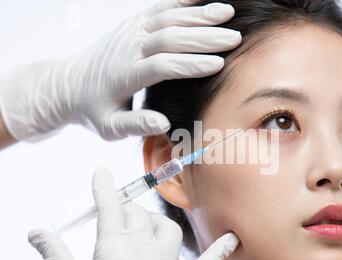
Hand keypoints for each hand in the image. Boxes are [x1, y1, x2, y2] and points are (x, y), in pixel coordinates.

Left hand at [0, 0, 240, 141]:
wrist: (70, 83)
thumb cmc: (95, 109)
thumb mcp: (109, 127)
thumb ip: (135, 125)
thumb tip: (163, 124)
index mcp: (125, 77)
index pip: (162, 66)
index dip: (190, 64)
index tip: (219, 64)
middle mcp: (129, 50)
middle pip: (169, 38)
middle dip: (204, 37)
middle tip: (234, 38)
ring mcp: (130, 32)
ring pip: (167, 18)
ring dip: (198, 14)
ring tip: (228, 12)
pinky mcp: (132, 23)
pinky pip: (159, 7)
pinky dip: (182, 1)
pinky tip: (204, 0)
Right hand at [28, 167, 239, 259]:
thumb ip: (54, 254)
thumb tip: (35, 231)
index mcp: (111, 252)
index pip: (108, 209)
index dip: (104, 188)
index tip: (103, 173)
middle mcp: (141, 256)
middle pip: (137, 216)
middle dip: (126, 212)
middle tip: (118, 221)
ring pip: (167, 230)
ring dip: (155, 225)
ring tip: (144, 232)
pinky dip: (220, 249)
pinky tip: (233, 237)